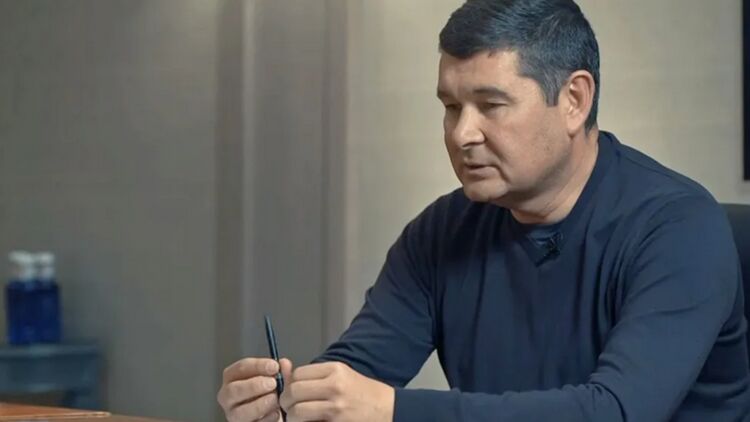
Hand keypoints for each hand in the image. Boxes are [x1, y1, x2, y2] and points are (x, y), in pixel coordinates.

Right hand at [218, 357, 292, 421]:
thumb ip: (280, 371)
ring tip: (275, 399)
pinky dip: (265, 419)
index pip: (241, 367)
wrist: (271, 412)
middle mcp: (228, 396)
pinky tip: (276, 413)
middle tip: (273, 383)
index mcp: (233, 378)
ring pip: (239, 412)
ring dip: (260, 404)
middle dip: (254, 385)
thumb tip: (284, 364)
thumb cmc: (268, 392)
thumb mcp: (274, 378)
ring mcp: (233, 414)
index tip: (274, 366)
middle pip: (233, 390)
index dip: (258, 365)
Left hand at [280, 361, 394, 421]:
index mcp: (335, 369)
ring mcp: (336, 407)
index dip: (289, 384)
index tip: (292, 393)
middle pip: (294, 392)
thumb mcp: (340, 375)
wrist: (388, 410)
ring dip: (292, 417)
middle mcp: (335, 386)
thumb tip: (283, 366)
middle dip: (286, 402)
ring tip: (297, 418)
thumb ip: (312, 374)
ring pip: (297, 412)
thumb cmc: (364, 393)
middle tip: (289, 407)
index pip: (297, 374)